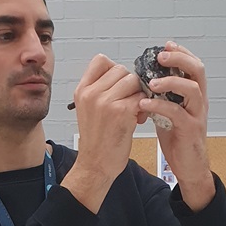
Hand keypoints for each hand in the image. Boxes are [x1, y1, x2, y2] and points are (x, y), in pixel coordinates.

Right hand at [63, 54, 148, 212]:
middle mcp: (91, 94)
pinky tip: (137, 120)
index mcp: (82, 91)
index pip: (101, 60)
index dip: (114, 69)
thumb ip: (100, 91)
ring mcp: (105, 101)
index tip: (117, 85)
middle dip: (129, 85)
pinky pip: (140, 97)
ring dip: (137, 94)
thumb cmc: (96, 142)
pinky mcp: (121, 111)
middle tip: (127, 103)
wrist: (95, 166)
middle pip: (121, 69)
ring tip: (132, 112)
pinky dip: (143, 107)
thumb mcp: (88, 111)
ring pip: (133, 80)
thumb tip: (123, 76)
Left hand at [139, 41, 214, 210]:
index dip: (182, 54)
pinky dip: (160, 105)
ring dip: (170, 81)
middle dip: (180, 59)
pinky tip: (145, 103)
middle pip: (197, 70)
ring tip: (151, 81)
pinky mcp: (190, 129)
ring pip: (191, 89)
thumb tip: (145, 85)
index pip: (193, 67)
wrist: (189, 168)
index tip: (166, 46)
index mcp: (194, 96)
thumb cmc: (179, 141)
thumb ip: (163, 99)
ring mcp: (197, 115)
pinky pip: (177, 112)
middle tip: (161, 55)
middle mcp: (199, 102)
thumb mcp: (169, 114)